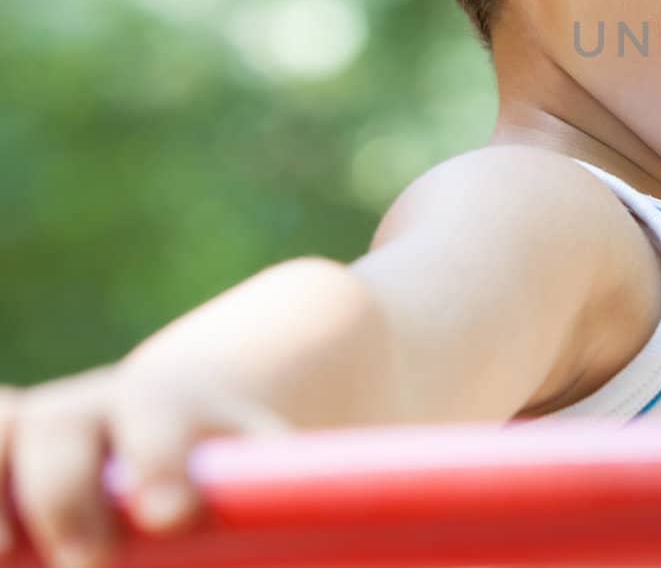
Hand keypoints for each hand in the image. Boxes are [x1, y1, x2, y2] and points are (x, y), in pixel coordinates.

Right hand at [0, 359, 292, 567]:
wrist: (190, 412)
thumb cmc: (240, 463)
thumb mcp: (271, 468)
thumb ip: (287, 495)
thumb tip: (330, 520)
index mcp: (171, 407)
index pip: (160, 422)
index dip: (160, 462)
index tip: (172, 514)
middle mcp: (93, 408)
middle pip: (64, 431)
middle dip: (66, 493)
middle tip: (89, 561)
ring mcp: (38, 432)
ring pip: (3, 434)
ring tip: (5, 555)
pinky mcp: (6, 456)